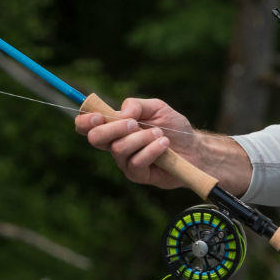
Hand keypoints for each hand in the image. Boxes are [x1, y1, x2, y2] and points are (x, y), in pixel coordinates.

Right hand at [74, 97, 198, 189]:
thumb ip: (137, 105)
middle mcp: (115, 144)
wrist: (194, 148)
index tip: (99, 116)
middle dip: (114, 128)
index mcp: (115, 127)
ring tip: (160, 134)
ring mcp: (125, 161)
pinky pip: (136, 162)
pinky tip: (164, 145)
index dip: (85, 121)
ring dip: (142, 138)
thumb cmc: (174, 128)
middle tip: (135, 124)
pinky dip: (152, 150)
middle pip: (95, 138)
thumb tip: (121, 112)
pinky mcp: (137, 174)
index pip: (87, 126)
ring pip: (119, 148)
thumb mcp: (157, 108)